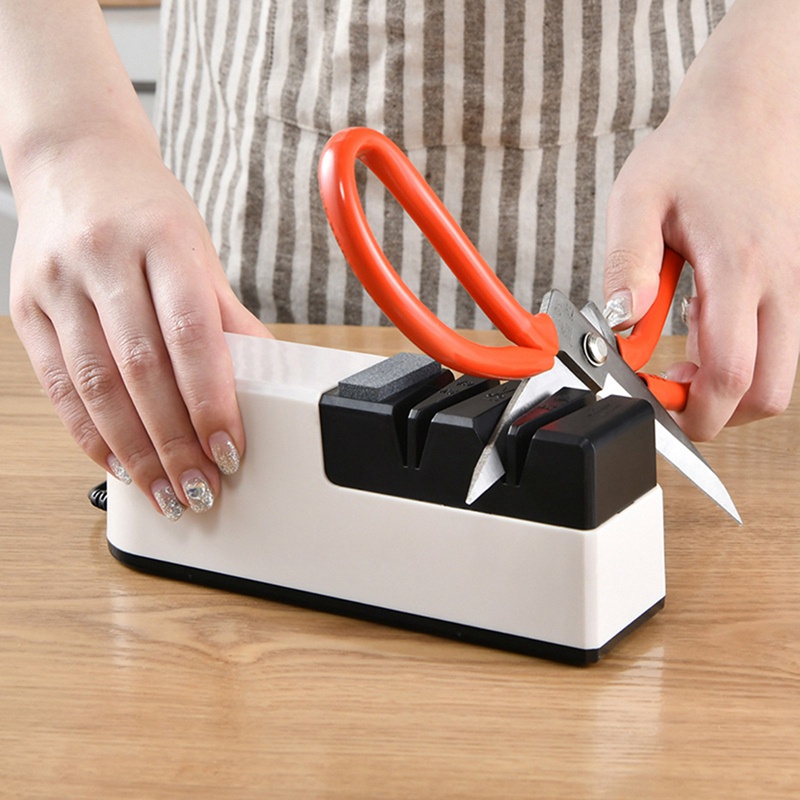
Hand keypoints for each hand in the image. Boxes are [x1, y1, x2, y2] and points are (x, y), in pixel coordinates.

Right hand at [10, 128, 270, 517]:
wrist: (74, 160)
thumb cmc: (148, 210)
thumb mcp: (198, 252)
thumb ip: (226, 317)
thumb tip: (265, 381)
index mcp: (163, 242)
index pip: (192, 336)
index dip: (211, 402)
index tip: (230, 451)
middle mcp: (105, 259)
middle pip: (142, 370)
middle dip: (174, 442)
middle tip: (200, 488)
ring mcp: (58, 283)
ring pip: (95, 385)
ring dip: (133, 451)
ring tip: (164, 492)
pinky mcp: (26, 307)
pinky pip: (57, 384)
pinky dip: (89, 433)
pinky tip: (118, 464)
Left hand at [602, 0, 799, 440]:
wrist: (752, 112)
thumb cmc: (693, 151)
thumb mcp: (638, 197)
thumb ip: (627, 263)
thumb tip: (622, 326)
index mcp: (740, 267)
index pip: (731, 373)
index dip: (693, 409)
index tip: (654, 401)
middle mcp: (781, 285)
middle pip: (768, 393)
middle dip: (717, 413)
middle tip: (670, 392)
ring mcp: (794, 288)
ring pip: (780, 377)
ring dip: (730, 390)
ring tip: (682, 364)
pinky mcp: (793, 286)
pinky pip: (779, 349)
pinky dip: (743, 363)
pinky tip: (704, 336)